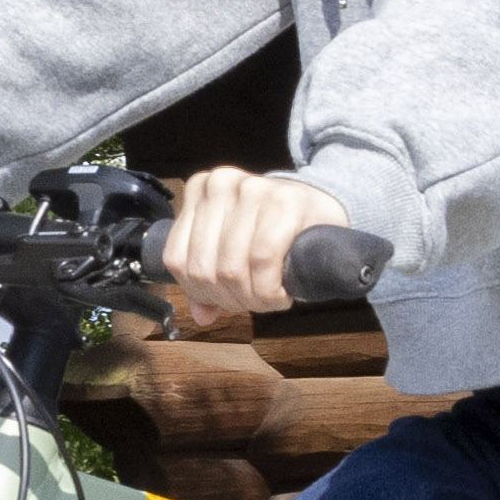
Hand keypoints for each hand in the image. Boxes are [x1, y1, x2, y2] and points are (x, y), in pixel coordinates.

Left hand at [152, 169, 355, 337]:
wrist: (321, 209)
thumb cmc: (273, 230)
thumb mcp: (233, 247)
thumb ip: (208, 278)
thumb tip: (201, 316)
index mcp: (199, 190)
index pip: (178, 260)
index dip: (202, 293)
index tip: (227, 300)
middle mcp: (220, 184)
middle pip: (204, 269)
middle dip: (230, 299)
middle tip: (254, 302)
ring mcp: (252, 188)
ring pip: (231, 269)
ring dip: (253, 299)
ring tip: (269, 298)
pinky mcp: (284, 200)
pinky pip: (262, 260)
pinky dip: (270, 290)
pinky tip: (281, 294)